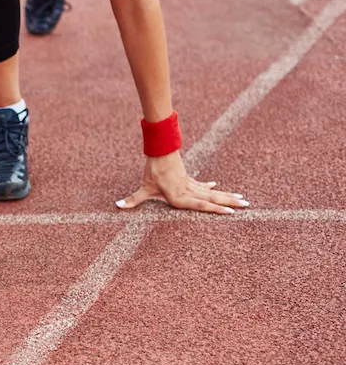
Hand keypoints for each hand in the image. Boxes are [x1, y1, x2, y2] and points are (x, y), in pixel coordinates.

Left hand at [115, 151, 248, 214]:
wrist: (160, 152)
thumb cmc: (152, 172)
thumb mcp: (143, 188)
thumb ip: (133, 199)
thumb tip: (117, 205)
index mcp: (180, 197)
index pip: (201, 205)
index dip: (216, 209)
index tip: (230, 212)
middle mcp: (188, 192)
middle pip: (212, 198)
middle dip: (229, 203)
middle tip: (247, 205)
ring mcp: (191, 185)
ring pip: (212, 192)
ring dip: (227, 196)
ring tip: (242, 199)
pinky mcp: (189, 179)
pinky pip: (203, 186)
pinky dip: (211, 188)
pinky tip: (218, 188)